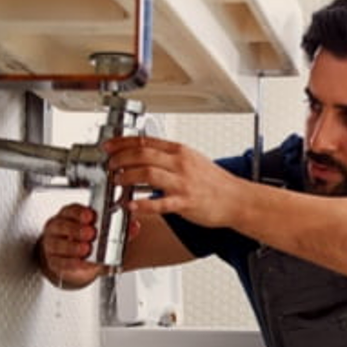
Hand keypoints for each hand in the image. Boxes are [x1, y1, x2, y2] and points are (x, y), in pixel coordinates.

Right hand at [37, 203, 139, 289]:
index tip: (90, 216)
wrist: (76, 257)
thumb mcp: (103, 230)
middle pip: (62, 225)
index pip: (71, 210)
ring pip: (58, 244)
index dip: (80, 212)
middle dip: (76, 229)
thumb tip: (135, 226)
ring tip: (86, 249)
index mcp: (69, 215)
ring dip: (73, 247)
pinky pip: (60, 262)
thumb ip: (120, 227)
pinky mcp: (54, 261)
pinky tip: (81, 263)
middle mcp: (57, 227)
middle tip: (90, 233)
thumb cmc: (87, 238)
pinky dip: (71, 263)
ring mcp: (52, 244)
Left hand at [104, 136, 245, 227]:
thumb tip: (146, 153)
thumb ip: (170, 156)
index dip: (122, 143)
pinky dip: (142, 204)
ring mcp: (183, 183)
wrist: (237, 199)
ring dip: (126, 176)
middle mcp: (180, 163)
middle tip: (110, 165)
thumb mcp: (192, 160)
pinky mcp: (185, 202)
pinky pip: (160, 203)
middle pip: (142, 154)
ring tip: (117, 181)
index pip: (145, 141)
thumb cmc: (215, 182)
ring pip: (147, 173)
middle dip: (120, 158)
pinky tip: (131, 205)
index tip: (109, 147)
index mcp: (180, 151)